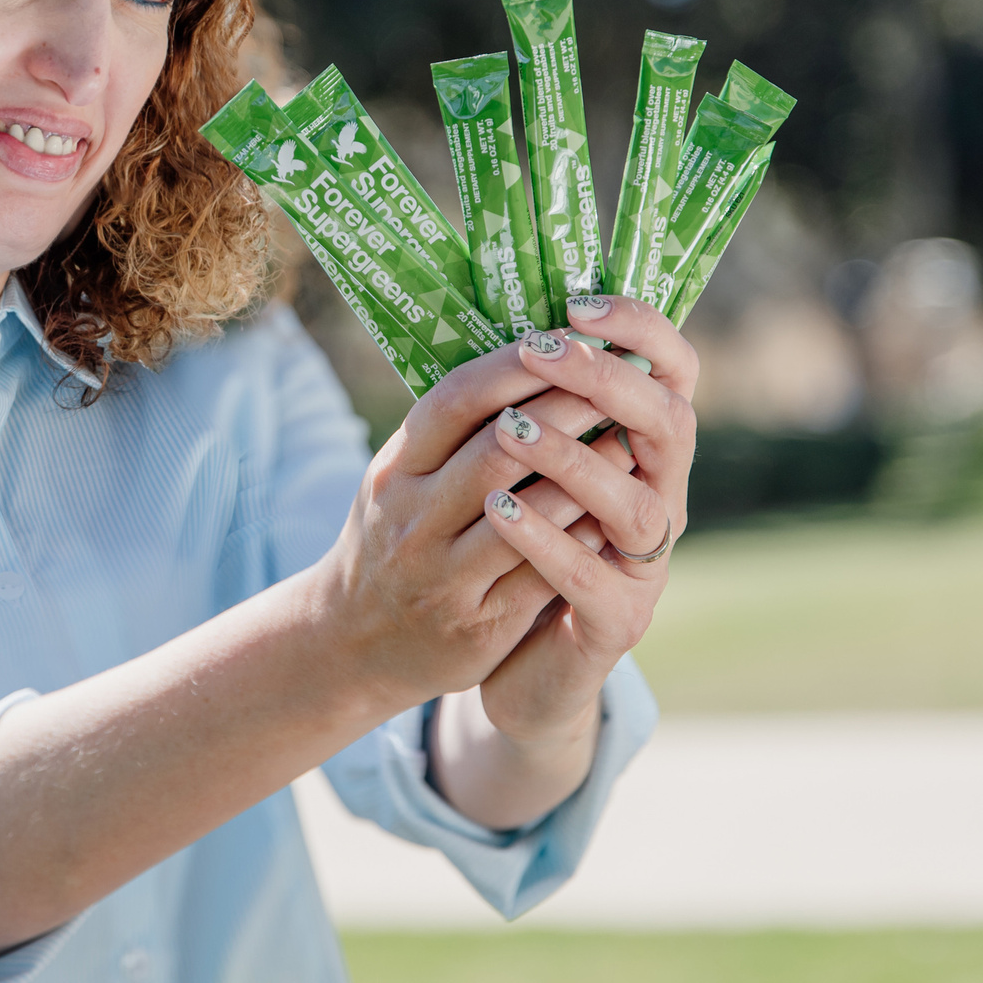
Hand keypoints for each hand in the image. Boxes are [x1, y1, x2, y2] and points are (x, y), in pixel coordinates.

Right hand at [310, 333, 628, 712]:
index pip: (455, 400)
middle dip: (567, 407)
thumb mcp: (398, 479)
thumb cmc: (392, 539)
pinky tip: (616, 509)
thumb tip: (528, 356)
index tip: (567, 338)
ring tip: (630, 436)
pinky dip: (584, 536)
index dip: (515, 365)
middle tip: (618, 378)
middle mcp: (411, 520)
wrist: (353, 644)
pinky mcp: (478, 625)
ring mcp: (443, 576)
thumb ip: (449, 431)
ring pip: (529, 512)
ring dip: (587, 470)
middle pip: (499, 448)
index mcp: (393, 472)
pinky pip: (543, 574)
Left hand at [473, 294, 698, 742]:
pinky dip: (544, 538)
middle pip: (668, 424)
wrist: (518, 665)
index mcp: (645, 450)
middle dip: (606, 381)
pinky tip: (496, 509)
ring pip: (635, 502)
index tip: (577, 303)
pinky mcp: (616, 621)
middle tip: (541, 351)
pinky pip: (588, 575)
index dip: (640, 330)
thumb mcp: (531, 467)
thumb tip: (508, 315)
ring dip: (573, 458)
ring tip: (511, 431)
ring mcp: (645, 564)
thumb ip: (535, 402)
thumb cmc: (520, 548)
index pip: (675, 372)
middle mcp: (661, 499)